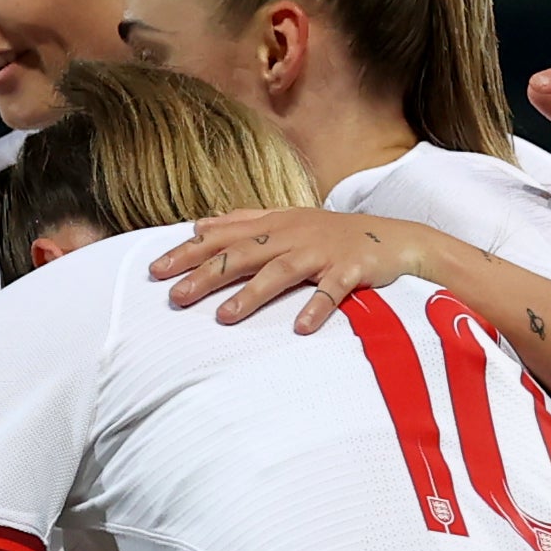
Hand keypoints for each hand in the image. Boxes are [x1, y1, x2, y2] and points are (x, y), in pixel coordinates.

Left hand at [151, 205, 441, 327]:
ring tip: (224, 318)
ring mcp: (322, 252)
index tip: (156, 270)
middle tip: (176, 297)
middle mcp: (293, 235)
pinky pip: (332, 291)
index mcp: (274, 225)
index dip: (188, 252)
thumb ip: (242, 223)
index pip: (222, 237)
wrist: (394, 238)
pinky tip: (300, 329)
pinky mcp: (351, 270)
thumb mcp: (286, 221)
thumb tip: (196, 224)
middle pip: (243, 254)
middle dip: (207, 275)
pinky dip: (317, 308)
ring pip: (280, 272)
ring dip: (252, 295)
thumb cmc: (331, 235)